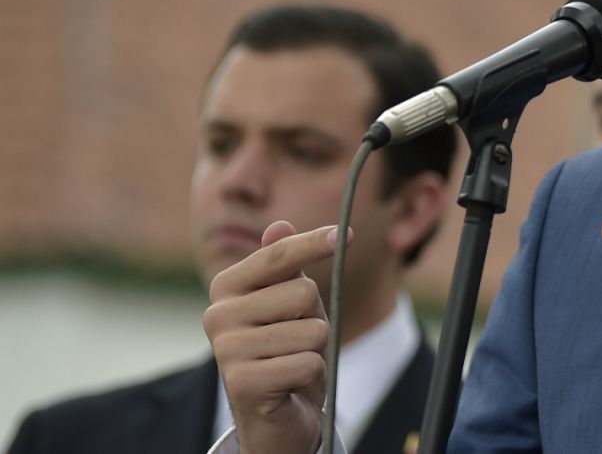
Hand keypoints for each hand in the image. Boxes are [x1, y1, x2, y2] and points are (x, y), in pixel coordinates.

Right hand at [203, 220, 342, 453]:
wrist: (274, 415)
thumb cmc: (286, 349)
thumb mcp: (291, 302)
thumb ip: (284, 264)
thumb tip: (279, 224)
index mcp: (226, 287)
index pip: (279, 254)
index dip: (314, 243)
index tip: (344, 234)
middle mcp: (217, 315)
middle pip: (304, 292)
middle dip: (314, 318)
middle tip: (295, 340)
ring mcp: (226, 350)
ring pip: (312, 331)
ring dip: (315, 350)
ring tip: (292, 362)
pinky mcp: (242, 383)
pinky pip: (310, 363)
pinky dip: (311, 375)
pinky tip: (289, 385)